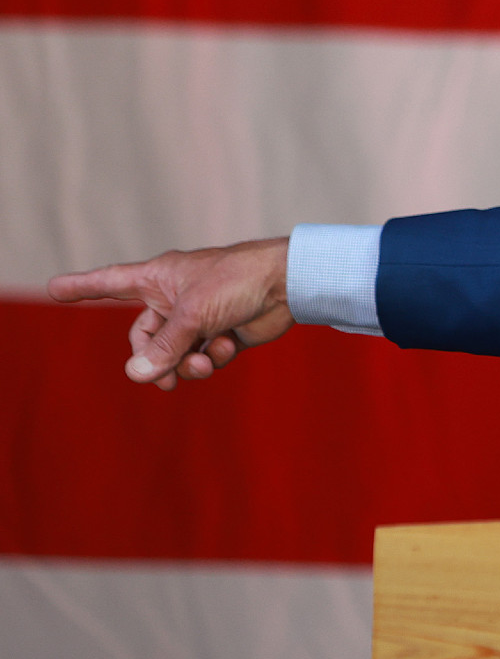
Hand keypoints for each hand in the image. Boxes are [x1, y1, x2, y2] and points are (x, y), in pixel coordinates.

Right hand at [46, 238, 294, 388]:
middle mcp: (174, 298)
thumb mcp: (192, 314)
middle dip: (154, 360)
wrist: (288, 284)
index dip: (81, 287)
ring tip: (206, 360)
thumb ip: (163, 347)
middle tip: (166, 379)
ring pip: (174, 354)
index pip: (109, 283)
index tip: (53, 288)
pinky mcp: (222, 334)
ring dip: (187, 364)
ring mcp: (198, 318)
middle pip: (143, 338)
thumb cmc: (237, 282)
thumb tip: (137, 375)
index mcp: (157, 278)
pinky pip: (204, 358)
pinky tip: (228, 346)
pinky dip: (214, 357)